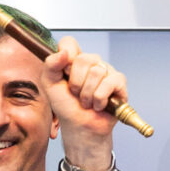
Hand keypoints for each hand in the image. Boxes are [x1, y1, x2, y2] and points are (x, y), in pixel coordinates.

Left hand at [42, 38, 125, 170]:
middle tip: (76, 94)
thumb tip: (63, 52)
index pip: (69, 43)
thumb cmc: (66, 107)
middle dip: (76, 83)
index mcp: (74, 60)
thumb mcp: (50, 86)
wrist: (80, 127)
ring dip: (87, 94)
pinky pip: (109, 82)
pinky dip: (100, 98)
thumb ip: (50, 66)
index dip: (66, 56)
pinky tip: (99, 105)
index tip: (64, 73)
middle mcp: (92, 63)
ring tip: (87, 102)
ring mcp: (106, 71)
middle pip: (83, 59)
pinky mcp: (119, 83)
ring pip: (97, 72)